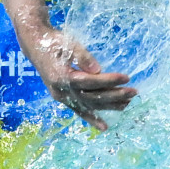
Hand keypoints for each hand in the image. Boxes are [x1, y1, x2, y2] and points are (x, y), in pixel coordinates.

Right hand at [20, 24, 136, 131]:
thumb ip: (82, 56)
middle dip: (115, 95)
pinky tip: (104, 127)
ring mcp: (61, 97)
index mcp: (61, 76)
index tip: (126, 77)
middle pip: (92, 96)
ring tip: (127, 104)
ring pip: (88, 105)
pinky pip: (79, 111)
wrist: (35, 45)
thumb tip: (98, 70)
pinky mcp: (63, 98)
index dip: (109, 80)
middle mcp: (61, 91)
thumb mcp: (67, 44)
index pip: (90, 81)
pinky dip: (92, 118)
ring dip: (109, 106)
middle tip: (134, 92)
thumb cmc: (53, 41)